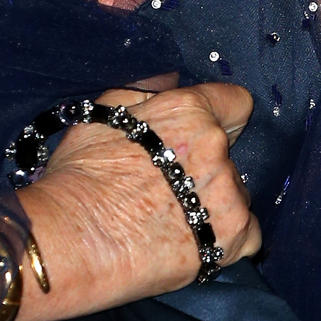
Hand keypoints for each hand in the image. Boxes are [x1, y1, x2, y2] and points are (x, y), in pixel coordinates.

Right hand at [15, 73, 260, 320]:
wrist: (72, 240)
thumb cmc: (80, 174)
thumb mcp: (103, 113)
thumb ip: (147, 92)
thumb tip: (174, 80)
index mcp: (190, 111)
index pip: (236, 102)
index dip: (218, 115)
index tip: (200, 133)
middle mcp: (216, 148)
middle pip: (229, 153)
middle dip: (206, 164)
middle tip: (167, 184)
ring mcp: (228, 195)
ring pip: (236, 194)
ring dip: (214, 202)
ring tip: (173, 218)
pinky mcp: (232, 240)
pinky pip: (248, 236)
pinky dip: (226, 239)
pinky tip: (193, 240)